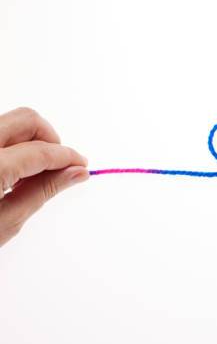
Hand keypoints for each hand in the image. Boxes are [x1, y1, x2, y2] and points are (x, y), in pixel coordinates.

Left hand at [0, 108, 87, 245]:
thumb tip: (77, 173)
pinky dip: (8, 146)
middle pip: (26, 120)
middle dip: (50, 139)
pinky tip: (5, 175)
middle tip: (57, 166)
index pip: (41, 151)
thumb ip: (42, 192)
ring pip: (7, 122)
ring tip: (27, 176)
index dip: (68, 157)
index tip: (82, 166)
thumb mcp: (3, 224)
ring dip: (28, 141)